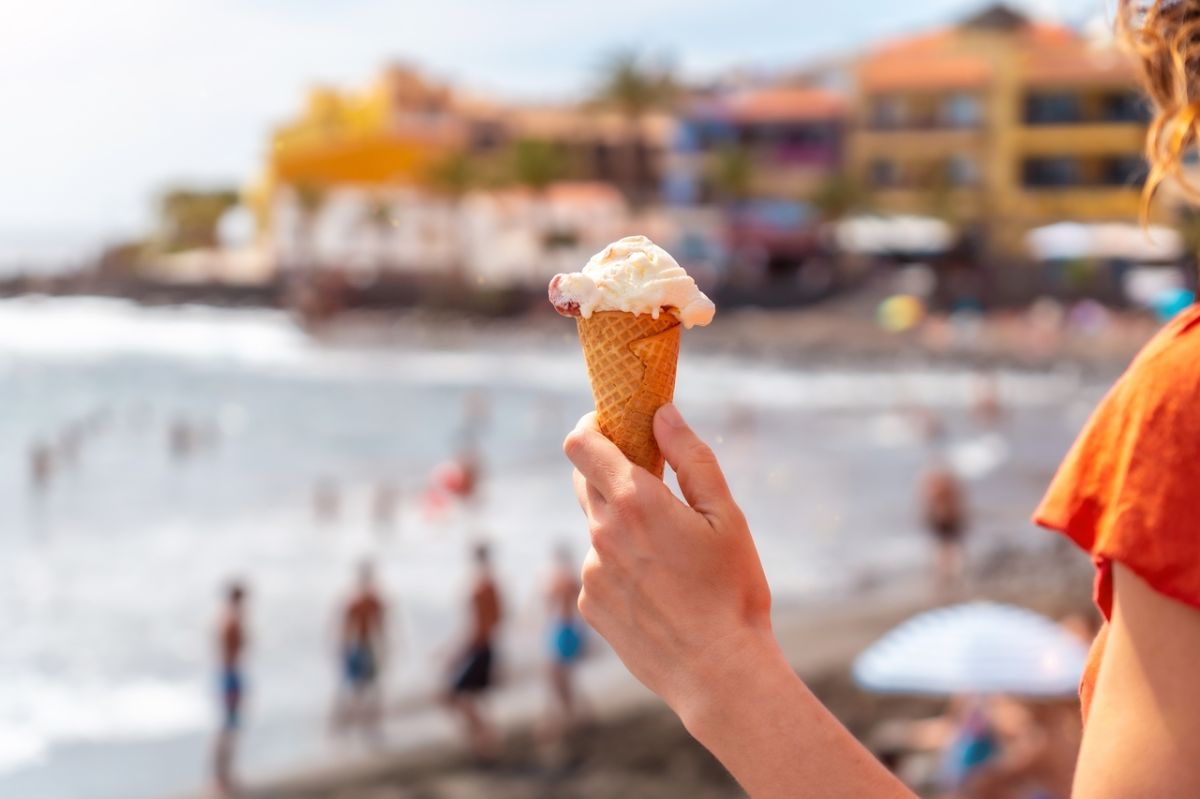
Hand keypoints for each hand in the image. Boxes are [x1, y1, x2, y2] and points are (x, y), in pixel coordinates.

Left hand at [563, 403, 774, 721]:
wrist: (718, 672)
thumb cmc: (732, 590)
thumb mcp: (726, 515)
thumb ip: (691, 457)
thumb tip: (662, 413)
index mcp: (634, 501)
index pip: (581, 443)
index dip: (593, 426)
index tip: (614, 425)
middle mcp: (602, 532)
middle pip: (585, 480)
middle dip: (612, 472)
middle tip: (652, 485)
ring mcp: (591, 571)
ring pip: (598, 528)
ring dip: (623, 526)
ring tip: (672, 560)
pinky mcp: (590, 605)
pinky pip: (600, 569)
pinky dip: (623, 568)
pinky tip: (661, 593)